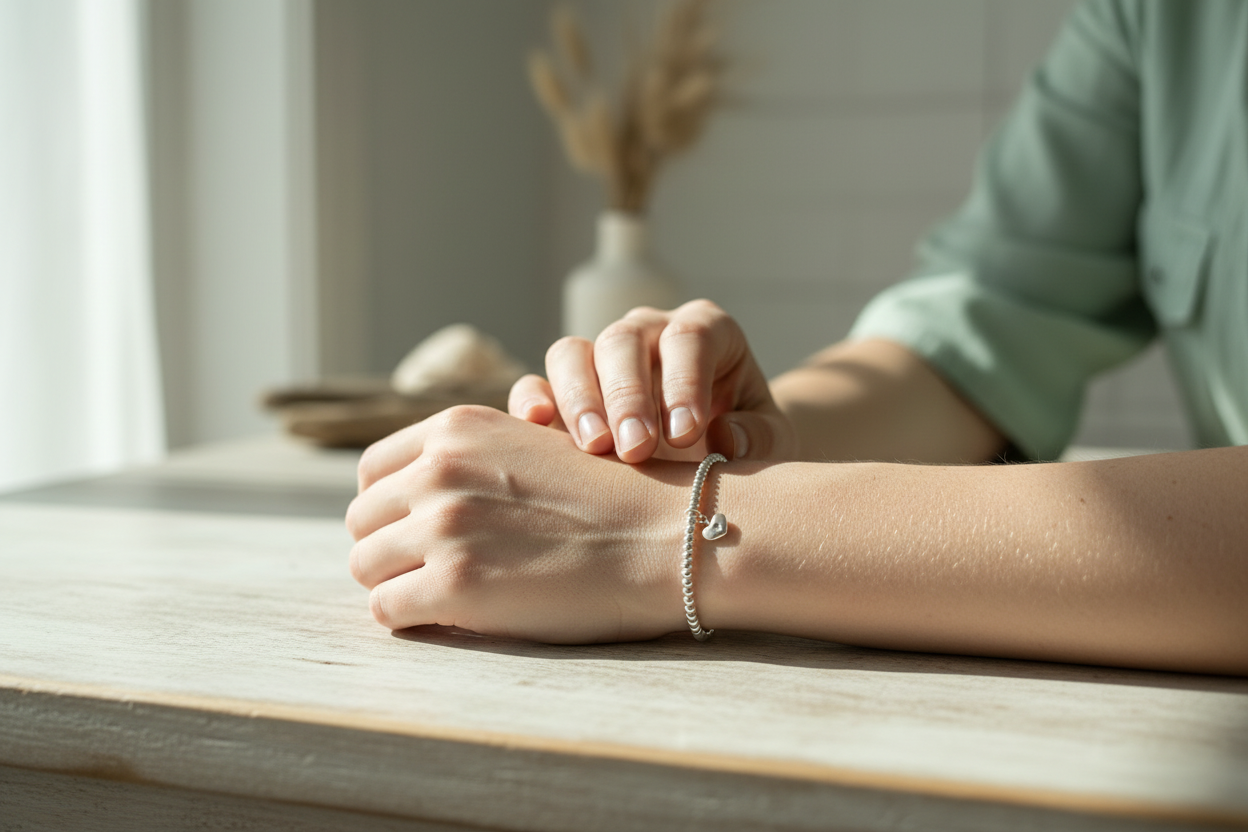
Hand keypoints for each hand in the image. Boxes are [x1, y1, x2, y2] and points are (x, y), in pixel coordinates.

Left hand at [346, 405, 686, 641]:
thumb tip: (410, 492)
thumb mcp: (530, 445)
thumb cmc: (607, 499)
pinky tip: (452, 618)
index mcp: (455, 428)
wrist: (663, 536)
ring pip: (366, 566)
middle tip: (430, 572)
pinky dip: (411, 620)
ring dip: (397, 586)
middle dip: (389, 549)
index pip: (372, 472)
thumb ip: (469, 459)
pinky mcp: (454, 584)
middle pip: (362, 520)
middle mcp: (439, 469)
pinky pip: (387, 611)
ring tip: (442, 597)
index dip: (389, 509)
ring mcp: (443, 526)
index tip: (415, 533)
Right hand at [508, 299, 797, 463]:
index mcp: (707, 332)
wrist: (715, 456)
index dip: (685, 382)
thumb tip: (724, 439)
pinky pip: (537, 384)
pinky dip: (532, 402)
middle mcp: (650, 333)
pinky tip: (537, 429)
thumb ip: (760, 439)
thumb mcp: (773, 443)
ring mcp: (603, 359)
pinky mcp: (566, 392)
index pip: (691, 337)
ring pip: (574, 354)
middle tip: (636, 449)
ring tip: (594, 448)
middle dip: (628, 395)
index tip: (687, 435)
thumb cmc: (748, 440)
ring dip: (579, 399)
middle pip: (625, 341)